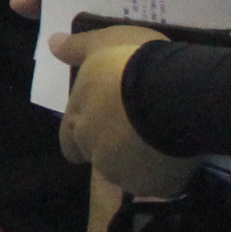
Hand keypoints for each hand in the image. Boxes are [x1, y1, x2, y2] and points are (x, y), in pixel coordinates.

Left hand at [50, 26, 198, 198]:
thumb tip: (52, 44)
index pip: (68, 139)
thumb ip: (76, 48)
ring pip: (127, 174)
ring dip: (138, 161)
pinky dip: (165, 173)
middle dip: (110, 149)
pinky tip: (178, 154)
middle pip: (97, 159)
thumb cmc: (133, 63)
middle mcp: (94, 154)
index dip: (82, 131)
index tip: (103, 122)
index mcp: (76, 122)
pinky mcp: (155, 187)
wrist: (177, 91)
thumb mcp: (103, 43)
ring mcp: (125, 174)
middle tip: (136, 130)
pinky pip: (158, 184)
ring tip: (161, 139)